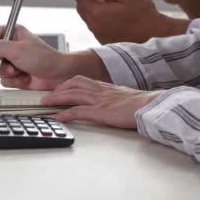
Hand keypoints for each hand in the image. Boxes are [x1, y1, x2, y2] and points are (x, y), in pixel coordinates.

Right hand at [0, 25, 66, 89]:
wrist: (57, 75)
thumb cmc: (44, 58)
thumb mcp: (16, 49)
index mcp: (10, 33)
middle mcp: (8, 46)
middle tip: (11, 65)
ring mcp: (10, 61)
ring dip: (7, 73)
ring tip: (20, 71)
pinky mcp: (13, 75)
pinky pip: (3, 80)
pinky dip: (14, 81)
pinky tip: (24, 77)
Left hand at [42, 76, 162, 128]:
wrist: (153, 106)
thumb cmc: (143, 105)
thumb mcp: (125, 98)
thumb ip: (114, 100)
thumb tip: (111, 106)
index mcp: (106, 87)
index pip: (82, 81)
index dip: (68, 84)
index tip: (59, 88)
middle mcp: (100, 90)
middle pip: (73, 84)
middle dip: (58, 89)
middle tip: (47, 95)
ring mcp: (99, 100)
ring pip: (72, 94)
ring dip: (56, 98)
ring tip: (45, 103)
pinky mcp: (100, 111)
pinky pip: (78, 111)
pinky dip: (65, 114)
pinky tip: (58, 118)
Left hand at [70, 0, 188, 43]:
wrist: (154, 33)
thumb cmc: (142, 13)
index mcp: (98, 13)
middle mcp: (94, 25)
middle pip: (81, 8)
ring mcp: (98, 34)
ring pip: (87, 17)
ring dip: (89, 7)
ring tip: (100, 0)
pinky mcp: (103, 39)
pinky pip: (94, 25)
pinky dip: (96, 17)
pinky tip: (107, 13)